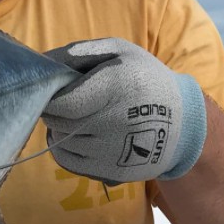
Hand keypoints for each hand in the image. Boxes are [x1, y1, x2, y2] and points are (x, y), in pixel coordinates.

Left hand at [42, 38, 206, 183]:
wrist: (181, 124)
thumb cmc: (144, 79)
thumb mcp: (119, 51)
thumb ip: (78, 52)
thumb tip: (42, 63)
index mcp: (116, 87)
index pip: (63, 102)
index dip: (50, 96)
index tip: (53, 89)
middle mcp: (114, 123)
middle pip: (58, 121)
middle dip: (54, 110)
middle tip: (67, 100)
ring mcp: (112, 152)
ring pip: (59, 140)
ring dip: (60, 127)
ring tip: (80, 116)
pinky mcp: (110, 172)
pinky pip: (66, 160)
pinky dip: (63, 146)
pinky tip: (79, 134)